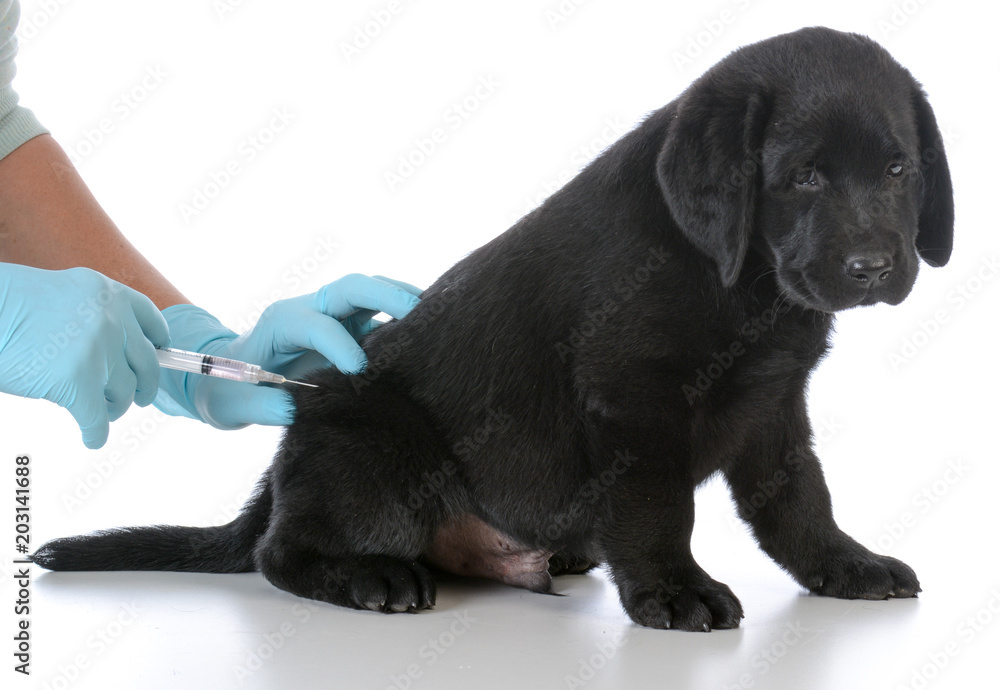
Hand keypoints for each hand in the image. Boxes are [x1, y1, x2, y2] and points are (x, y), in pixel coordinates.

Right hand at [0, 264, 168, 447]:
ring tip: (103, 412)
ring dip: (115, 407)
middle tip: (139, 397)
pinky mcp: (78, 383)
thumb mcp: (66, 294)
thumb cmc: (10, 305)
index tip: (159, 353)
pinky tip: (92, 438)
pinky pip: (98, 418)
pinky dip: (97, 432)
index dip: (157, 343)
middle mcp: (112, 321)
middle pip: (146, 364)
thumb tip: (118, 355)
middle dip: (145, 385)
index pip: (151, 321)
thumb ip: (96, 317)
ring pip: (124, 392)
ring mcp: (98, 353)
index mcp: (110, 295)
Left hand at [156, 274, 420, 428]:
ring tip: (436, 316)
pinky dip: (404, 318)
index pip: (315, 323)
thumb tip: (294, 409)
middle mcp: (310, 311)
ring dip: (402, 300)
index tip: (356, 368)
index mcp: (280, 323)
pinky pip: (380, 316)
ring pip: (372, 295)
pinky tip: (428, 332)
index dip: (337, 342)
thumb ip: (260, 405)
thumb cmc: (224, 389)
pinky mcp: (350, 331)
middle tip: (417, 311)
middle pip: (352, 288)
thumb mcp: (230, 403)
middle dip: (384, 295)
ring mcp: (334, 318)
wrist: (224, 378)